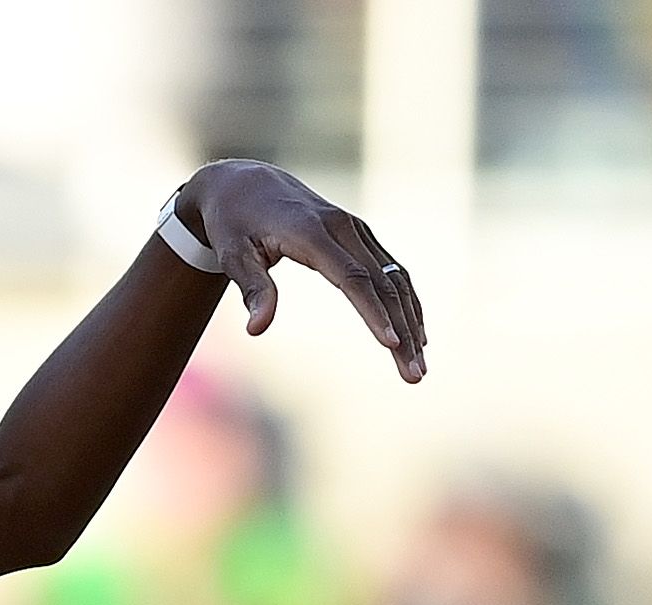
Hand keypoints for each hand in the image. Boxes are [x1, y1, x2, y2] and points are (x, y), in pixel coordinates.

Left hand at [178, 161, 426, 382]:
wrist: (244, 182)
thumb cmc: (233, 222)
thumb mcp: (233, 255)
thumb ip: (252, 289)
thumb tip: (257, 329)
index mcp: (314, 232)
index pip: (352, 278)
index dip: (373, 312)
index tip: (391, 343)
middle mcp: (344, 228)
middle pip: (383, 285)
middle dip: (403, 331)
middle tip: (415, 376)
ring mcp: (356, 230)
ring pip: (395, 280)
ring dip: (412, 323)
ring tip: (419, 366)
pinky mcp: (360, 236)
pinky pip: (393, 272)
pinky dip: (406, 303)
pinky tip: (415, 334)